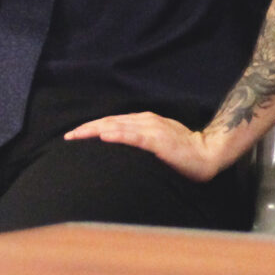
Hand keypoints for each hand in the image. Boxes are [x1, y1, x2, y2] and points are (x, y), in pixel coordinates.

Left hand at [64, 111, 231, 180]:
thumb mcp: (157, 142)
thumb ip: (139, 140)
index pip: (112, 122)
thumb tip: (119, 145)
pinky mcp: (159, 141)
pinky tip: (105, 136)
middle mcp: (146, 121)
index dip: (92, 127)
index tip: (74, 135)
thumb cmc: (182, 151)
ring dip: (96, 130)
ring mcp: (152, 129)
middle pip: (110, 122)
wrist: (207, 153)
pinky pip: (135, 137)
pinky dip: (119, 135)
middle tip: (68, 137)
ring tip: (78, 135)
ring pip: (118, 126)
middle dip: (87, 129)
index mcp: (144, 121)